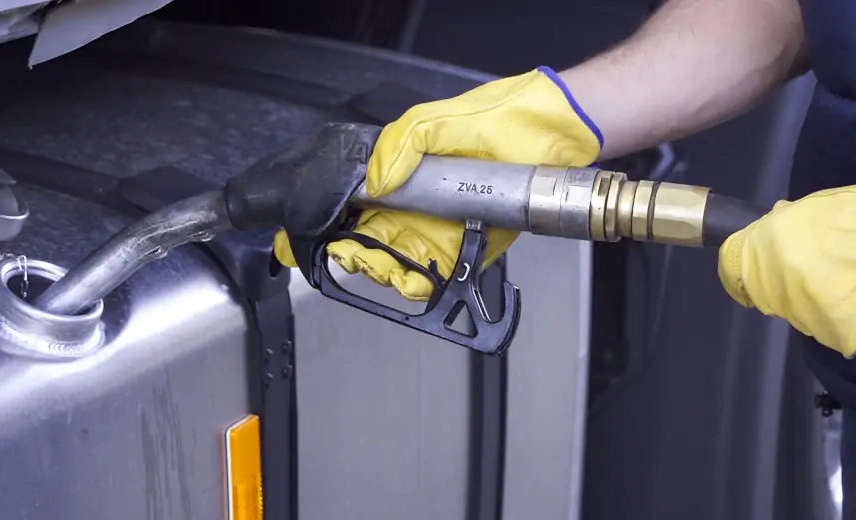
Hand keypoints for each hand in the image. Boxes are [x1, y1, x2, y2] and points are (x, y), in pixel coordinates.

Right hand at [273, 66, 602, 299]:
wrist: (551, 135)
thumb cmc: (494, 120)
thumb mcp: (434, 120)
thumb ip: (398, 145)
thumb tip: (374, 180)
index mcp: (396, 176)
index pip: (347, 204)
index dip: (323, 223)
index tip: (305, 237)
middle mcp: (411, 207)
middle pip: (364, 242)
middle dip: (352, 255)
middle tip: (352, 253)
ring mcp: (435, 231)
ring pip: (393, 264)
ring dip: (382, 271)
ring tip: (383, 266)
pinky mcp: (465, 251)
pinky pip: (434, 277)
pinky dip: (419, 285)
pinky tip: (413, 280)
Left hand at [717, 156, 855, 356]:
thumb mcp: (806, 211)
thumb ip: (777, 232)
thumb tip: (765, 244)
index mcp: (767, 249)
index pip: (732, 270)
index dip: (742, 271)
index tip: (753, 273)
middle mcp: (781, 285)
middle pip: (767, 296)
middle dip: (784, 285)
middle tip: (821, 270)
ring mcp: (809, 315)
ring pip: (800, 315)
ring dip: (815, 304)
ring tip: (850, 281)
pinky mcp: (839, 336)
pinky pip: (833, 331)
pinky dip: (845, 319)